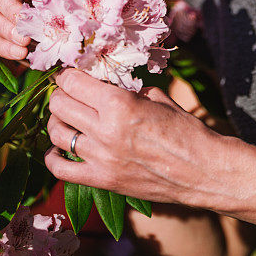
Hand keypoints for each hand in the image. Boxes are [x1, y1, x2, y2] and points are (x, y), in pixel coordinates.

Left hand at [45, 68, 238, 209]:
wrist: (203, 171)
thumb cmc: (185, 130)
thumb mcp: (156, 98)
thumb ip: (127, 90)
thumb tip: (106, 84)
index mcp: (120, 104)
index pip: (73, 82)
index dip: (67, 75)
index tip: (68, 73)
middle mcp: (106, 130)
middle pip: (60, 105)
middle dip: (60, 94)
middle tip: (66, 92)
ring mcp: (102, 158)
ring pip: (57, 134)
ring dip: (56, 122)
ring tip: (64, 117)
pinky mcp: (103, 181)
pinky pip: (62, 170)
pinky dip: (53, 157)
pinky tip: (59, 149)